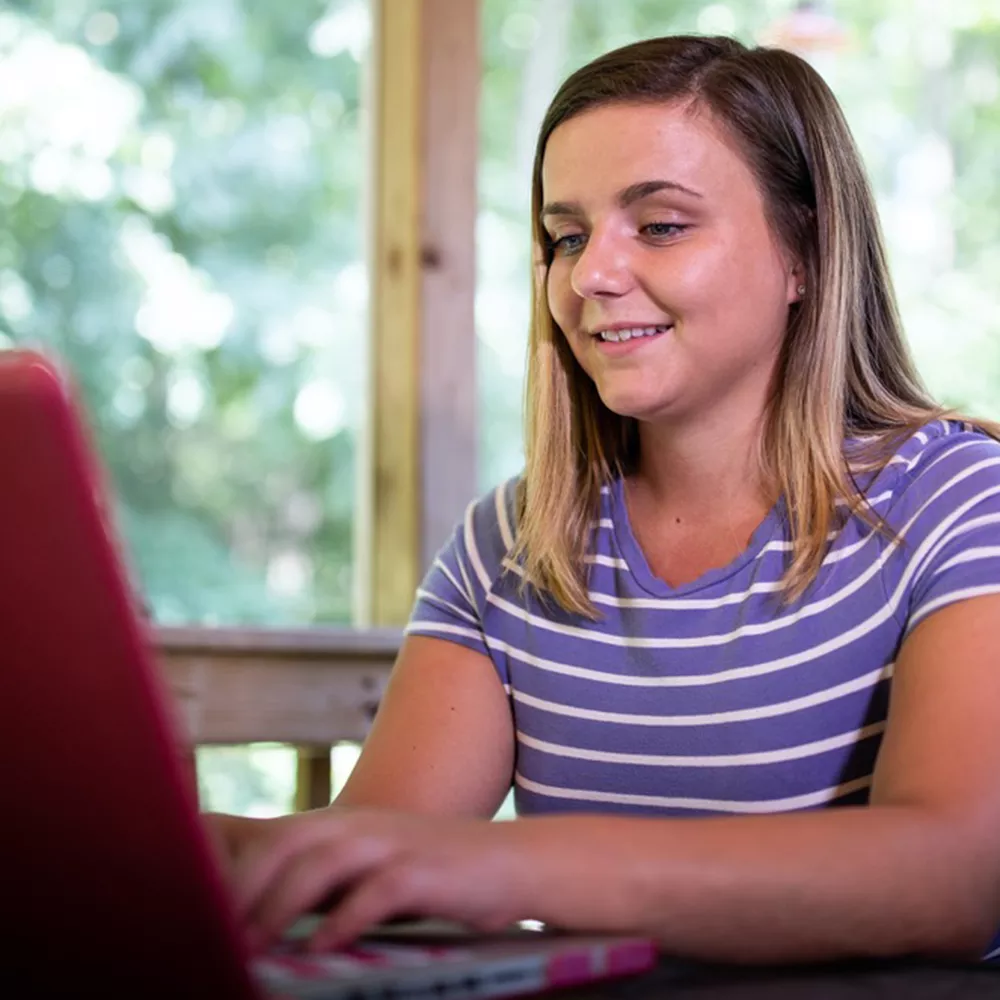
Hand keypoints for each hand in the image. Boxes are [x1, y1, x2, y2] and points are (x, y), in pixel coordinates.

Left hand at [226, 808, 530, 951]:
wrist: (511, 862)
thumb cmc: (432, 876)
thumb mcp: (372, 870)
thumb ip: (325, 885)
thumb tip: (261, 920)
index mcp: (343, 826)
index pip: (272, 836)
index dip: (230, 865)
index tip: (193, 905)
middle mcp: (361, 826)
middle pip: (286, 843)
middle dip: (242, 887)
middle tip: (209, 934)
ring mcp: (392, 843)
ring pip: (322, 863)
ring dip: (280, 906)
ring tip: (249, 947)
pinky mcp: (424, 870)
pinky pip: (376, 891)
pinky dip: (344, 920)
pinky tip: (323, 948)